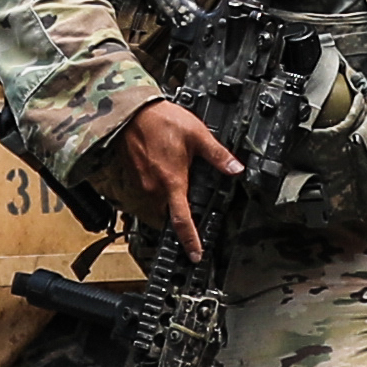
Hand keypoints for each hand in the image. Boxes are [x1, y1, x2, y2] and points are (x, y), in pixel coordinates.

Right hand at [110, 98, 237, 260]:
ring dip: (168, 202)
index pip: (182, 220)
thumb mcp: (197, 135)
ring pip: (157, 205)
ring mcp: (141, 184)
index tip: (195, 254)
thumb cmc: (161, 121)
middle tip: (191, 206)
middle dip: (179, 216)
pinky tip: (164, 173)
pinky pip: (147, 193)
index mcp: (172, 182)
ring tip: (178, 183)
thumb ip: (217, 155)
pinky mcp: (133, 177)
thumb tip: (235, 168)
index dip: (190, 241)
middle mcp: (154, 188)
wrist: (130, 112)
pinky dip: (157, 191)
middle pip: (168, 215)